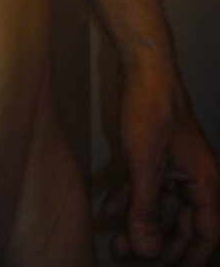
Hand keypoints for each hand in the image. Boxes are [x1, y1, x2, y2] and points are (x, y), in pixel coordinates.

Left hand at [103, 68, 219, 264]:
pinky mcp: (156, 152)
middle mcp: (195, 176)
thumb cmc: (151, 108)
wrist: (143, 67)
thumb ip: (147, 210)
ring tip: (117, 243)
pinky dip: (130, 198)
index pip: (206, 235)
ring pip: (161, 205)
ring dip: (141, 224)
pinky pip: (147, 185)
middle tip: (133, 260)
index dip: (189, 258)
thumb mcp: (145, 165)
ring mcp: (175, 164)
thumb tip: (147, 251)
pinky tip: (109, 209)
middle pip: (183, 224)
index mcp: (204, 183)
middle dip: (159, 245)